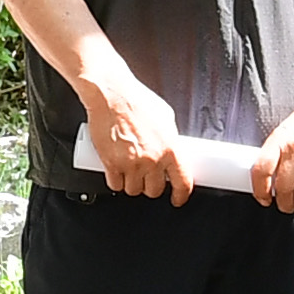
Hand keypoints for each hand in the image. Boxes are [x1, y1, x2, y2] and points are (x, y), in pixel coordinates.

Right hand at [78, 63, 189, 199]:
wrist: (111, 94)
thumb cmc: (137, 100)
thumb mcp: (166, 117)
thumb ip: (170, 137)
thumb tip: (173, 147)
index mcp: (170, 148)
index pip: (182, 182)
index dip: (181, 195)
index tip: (178, 198)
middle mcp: (152, 159)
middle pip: (154, 190)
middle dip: (151, 186)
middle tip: (147, 176)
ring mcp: (131, 164)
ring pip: (134, 190)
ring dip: (133, 184)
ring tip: (131, 171)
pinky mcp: (111, 164)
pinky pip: (115, 185)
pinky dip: (116, 182)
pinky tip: (117, 172)